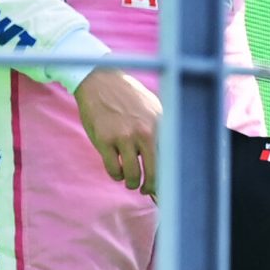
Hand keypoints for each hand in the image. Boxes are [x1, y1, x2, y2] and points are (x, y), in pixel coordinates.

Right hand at [74, 67, 162, 195]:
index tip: (165, 188)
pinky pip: (114, 170)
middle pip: (155, 174)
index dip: (169, 179)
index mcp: (160, 125)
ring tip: (129, 180)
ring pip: (132, 175)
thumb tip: (168, 162)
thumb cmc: (127, 97)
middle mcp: (145, 132)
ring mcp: (124, 136)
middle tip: (146, 190)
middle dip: (151, 188)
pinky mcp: (104, 140)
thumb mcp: (153, 108)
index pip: (170, 161)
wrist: (99, 80)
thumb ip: (162, 132)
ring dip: (131, 182)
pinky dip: (116, 175)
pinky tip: (116, 170)